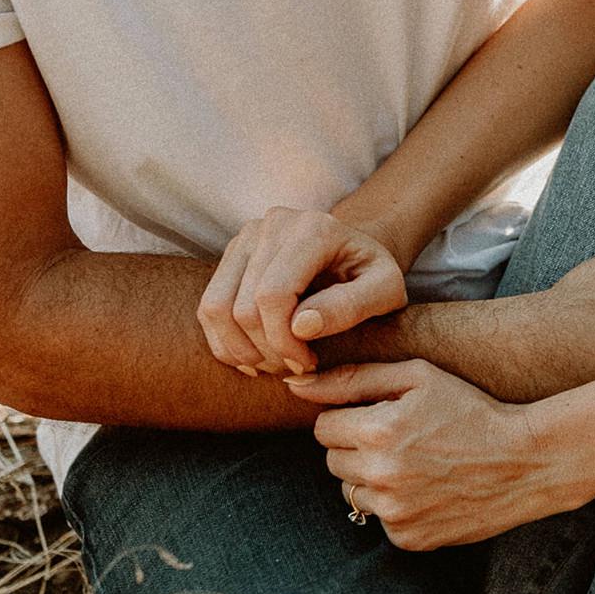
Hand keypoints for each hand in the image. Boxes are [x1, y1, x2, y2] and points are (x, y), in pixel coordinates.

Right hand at [199, 208, 405, 377]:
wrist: (355, 252)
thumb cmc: (373, 275)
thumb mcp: (386, 291)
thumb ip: (351, 306)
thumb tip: (301, 325)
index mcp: (313, 229)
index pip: (273, 295)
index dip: (283, 341)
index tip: (308, 364)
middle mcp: (273, 224)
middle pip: (243, 306)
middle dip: (266, 351)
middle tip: (295, 369)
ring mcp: (246, 236)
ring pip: (216, 308)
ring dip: (241, 350)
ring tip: (275, 365)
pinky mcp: (232, 254)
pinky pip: (208, 307)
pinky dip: (225, 342)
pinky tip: (255, 357)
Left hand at [287, 361, 594, 548]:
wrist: (525, 461)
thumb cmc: (471, 409)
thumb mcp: (418, 377)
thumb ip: (354, 377)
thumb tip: (295, 383)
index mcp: (378, 432)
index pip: (323, 427)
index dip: (350, 417)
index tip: (380, 415)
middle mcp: (381, 476)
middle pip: (332, 461)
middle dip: (356, 447)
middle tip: (399, 438)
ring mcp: (394, 513)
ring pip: (350, 492)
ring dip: (370, 478)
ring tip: (413, 464)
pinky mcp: (409, 538)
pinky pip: (378, 519)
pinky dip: (394, 505)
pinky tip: (427, 488)